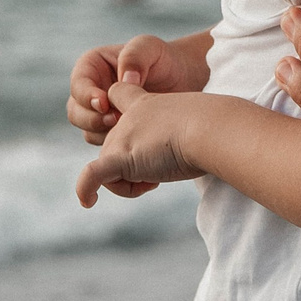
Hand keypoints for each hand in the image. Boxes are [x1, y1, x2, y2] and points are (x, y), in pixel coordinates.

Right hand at [69, 32, 205, 143]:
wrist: (182, 80)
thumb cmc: (162, 58)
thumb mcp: (149, 47)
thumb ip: (134, 57)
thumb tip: (125, 81)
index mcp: (92, 67)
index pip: (78, 84)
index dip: (86, 96)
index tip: (104, 103)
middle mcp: (91, 92)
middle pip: (76, 112)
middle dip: (92, 119)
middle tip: (116, 119)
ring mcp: (100, 115)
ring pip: (88, 131)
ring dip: (104, 134)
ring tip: (128, 129)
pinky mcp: (112, 133)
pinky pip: (105, 146)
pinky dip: (116, 147)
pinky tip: (136, 142)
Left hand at [74, 80, 200, 205]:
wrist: (211, 129)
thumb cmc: (214, 127)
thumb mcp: (197, 122)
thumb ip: (186, 132)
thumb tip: (204, 147)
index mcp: (145, 103)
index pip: (119, 99)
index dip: (125, 122)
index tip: (143, 139)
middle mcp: (128, 118)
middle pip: (115, 150)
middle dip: (135, 169)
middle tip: (166, 166)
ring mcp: (122, 137)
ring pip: (112, 171)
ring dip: (134, 183)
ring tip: (160, 176)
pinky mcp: (121, 158)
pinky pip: (94, 175)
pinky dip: (86, 189)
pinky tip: (87, 201)